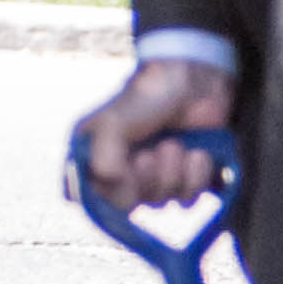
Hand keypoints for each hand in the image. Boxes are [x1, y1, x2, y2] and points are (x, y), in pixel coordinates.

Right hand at [74, 55, 237, 207]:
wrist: (195, 80)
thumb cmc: (148, 95)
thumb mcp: (112, 123)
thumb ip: (103, 162)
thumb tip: (121, 199)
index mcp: (93, 155)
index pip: (85, 196)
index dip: (108, 191)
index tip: (123, 172)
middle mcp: (119, 170)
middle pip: (127, 204)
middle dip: (146, 179)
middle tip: (152, 152)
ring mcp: (153, 175)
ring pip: (160, 201)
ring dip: (172, 173)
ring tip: (175, 143)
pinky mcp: (184, 177)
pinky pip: (188, 199)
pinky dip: (195, 176)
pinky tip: (196, 152)